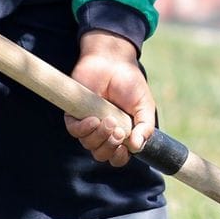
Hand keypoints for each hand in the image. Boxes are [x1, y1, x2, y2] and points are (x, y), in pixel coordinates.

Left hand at [64, 31, 154, 166]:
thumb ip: (145, 127)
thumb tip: (137, 147)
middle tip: (117, 131)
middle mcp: (103, 132)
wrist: (112, 61)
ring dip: (99, 137)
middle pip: (101, 154)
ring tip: (108, 120)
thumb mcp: (144, 106)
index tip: (125, 147)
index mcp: (121, 133)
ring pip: (88, 144)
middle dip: (110, 147)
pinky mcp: (74, 114)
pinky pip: (75, 131)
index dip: (120, 157)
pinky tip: (93, 119)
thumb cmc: (130, 83)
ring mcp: (88, 123)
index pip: (117, 157)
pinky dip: (84, 129)